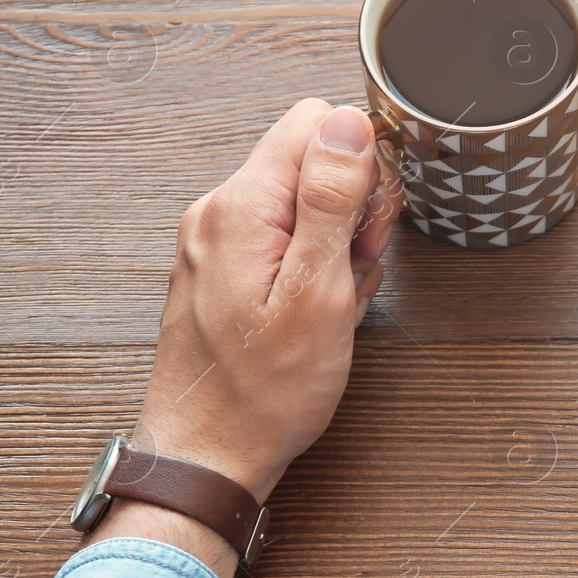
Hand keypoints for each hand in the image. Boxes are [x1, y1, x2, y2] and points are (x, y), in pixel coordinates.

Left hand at [90, 100, 401, 577]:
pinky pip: (287, 241)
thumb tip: (348, 123)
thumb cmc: (263, 392)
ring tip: (334, 303)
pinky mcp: (223, 267)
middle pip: (313, 160)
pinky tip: (318, 313)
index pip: (315, 121)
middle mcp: (219, 212)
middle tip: (353, 271)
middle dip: (354, 211)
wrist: (207, 457)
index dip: (363, 161)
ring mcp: (218, 240)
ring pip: (306, 205)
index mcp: (241, 207)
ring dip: (339, 247)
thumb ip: (332, 199)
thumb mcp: (317, 291)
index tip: (370, 221)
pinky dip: (315, 270)